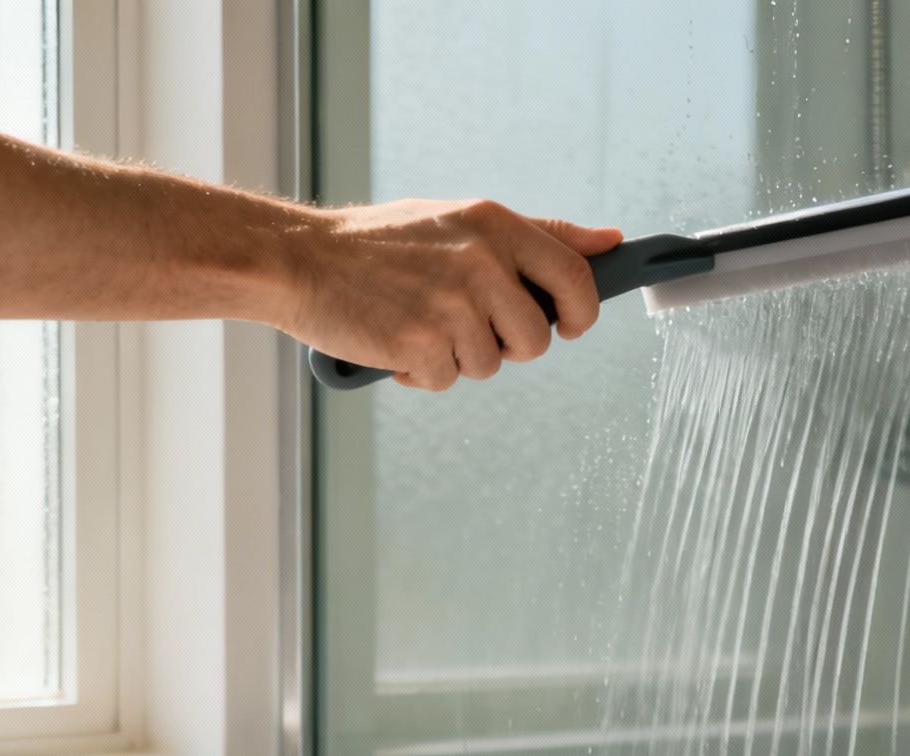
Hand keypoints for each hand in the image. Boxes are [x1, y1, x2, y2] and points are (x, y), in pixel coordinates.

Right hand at [280, 199, 621, 390]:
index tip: (569, 325)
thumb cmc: (381, 244)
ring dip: (458, 358)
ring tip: (418, 323)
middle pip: (536, 338)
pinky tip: (394, 342)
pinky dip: (422, 373)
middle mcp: (481, 261)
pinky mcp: (422, 343)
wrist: (301, 260)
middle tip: (465, 326)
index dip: (582, 312)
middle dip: (508, 346)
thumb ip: (536, 235)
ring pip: (490, 365)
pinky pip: (446, 380)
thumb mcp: (461, 221)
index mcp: (495, 225)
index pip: (575, 276)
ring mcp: (452, 304)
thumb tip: (609, 242)